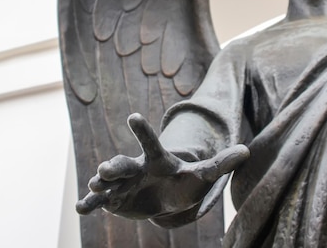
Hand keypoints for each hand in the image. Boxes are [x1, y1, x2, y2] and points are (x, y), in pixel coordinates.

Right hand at [76, 113, 248, 218]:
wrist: (167, 199)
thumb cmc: (184, 182)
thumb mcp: (203, 175)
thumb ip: (221, 164)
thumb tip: (247, 150)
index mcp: (157, 159)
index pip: (150, 143)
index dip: (143, 130)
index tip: (134, 116)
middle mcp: (136, 168)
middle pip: (124, 163)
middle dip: (114, 166)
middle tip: (106, 169)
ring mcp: (124, 184)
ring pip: (109, 181)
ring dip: (100, 183)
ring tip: (94, 187)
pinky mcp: (115, 200)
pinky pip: (100, 201)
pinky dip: (90, 204)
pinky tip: (79, 210)